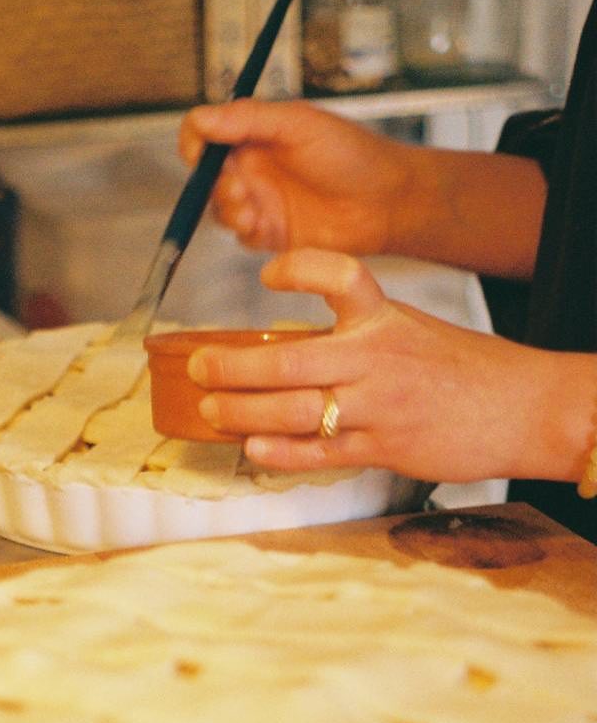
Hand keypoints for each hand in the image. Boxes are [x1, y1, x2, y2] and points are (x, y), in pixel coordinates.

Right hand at [179, 99, 546, 277]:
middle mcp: (253, 166)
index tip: (199, 154)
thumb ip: (248, 119)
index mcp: (255, 133)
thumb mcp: (298, 124)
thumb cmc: (352, 154)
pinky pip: (240, 236)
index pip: (205, 133)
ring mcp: (260, 201)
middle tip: (238, 188)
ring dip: (227, 209)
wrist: (387, 201)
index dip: (195, 142)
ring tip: (251, 210)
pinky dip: (244, 231)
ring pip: (219, 209)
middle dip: (213, 184)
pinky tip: (262, 225)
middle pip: (205, 176)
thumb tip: (201, 118)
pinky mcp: (270, 234)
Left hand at [187, 249, 591, 485]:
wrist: (525, 409)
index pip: (338, 276)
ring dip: (242, 413)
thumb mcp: (410, 330)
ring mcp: (377, 406)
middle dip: (231, 367)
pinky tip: (252, 449)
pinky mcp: (383, 448)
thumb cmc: (463, 370)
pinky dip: (278, 454)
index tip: (268, 275)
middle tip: (199, 368)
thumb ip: (355, 336)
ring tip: (212, 411)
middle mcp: (376, 357)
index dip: (299, 269)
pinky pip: (318, 453)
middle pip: (288, 358)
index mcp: (384, 318)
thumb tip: (290, 348)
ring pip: (293, 411)